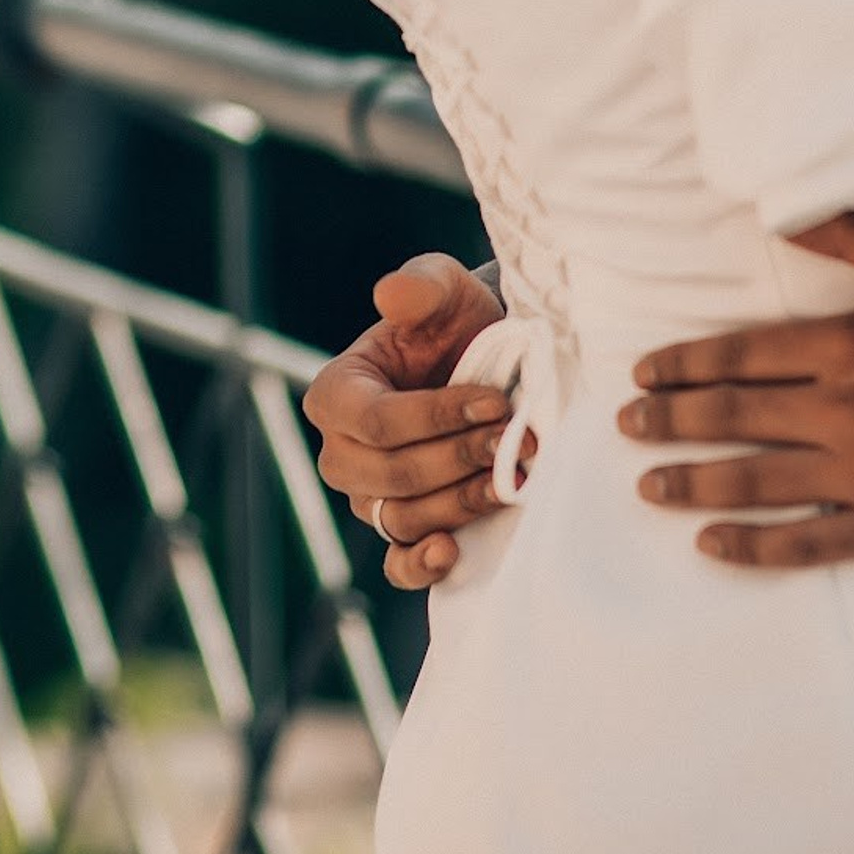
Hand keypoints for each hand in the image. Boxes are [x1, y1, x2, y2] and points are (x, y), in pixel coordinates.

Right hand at [303, 255, 510, 591]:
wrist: (487, 362)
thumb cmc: (454, 321)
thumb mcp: (443, 289)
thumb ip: (421, 287)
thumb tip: (391, 293)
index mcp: (334, 394)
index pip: (377, 422)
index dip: (437, 416)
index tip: (497, 403)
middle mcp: (340, 453)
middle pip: (394, 475)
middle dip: (459, 458)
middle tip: (519, 441)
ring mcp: (368, 498)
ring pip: (406, 517)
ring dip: (463, 501)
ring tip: (514, 477)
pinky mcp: (400, 531)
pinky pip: (398, 564)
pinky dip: (421, 565)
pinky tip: (453, 551)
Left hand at [615, 215, 853, 567]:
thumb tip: (783, 210)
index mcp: (851, 344)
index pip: (742, 354)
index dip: (685, 365)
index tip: (644, 375)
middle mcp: (845, 410)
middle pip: (736, 416)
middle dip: (673, 421)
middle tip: (629, 428)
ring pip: (757, 481)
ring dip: (694, 482)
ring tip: (649, 484)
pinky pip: (807, 543)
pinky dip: (753, 548)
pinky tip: (711, 545)